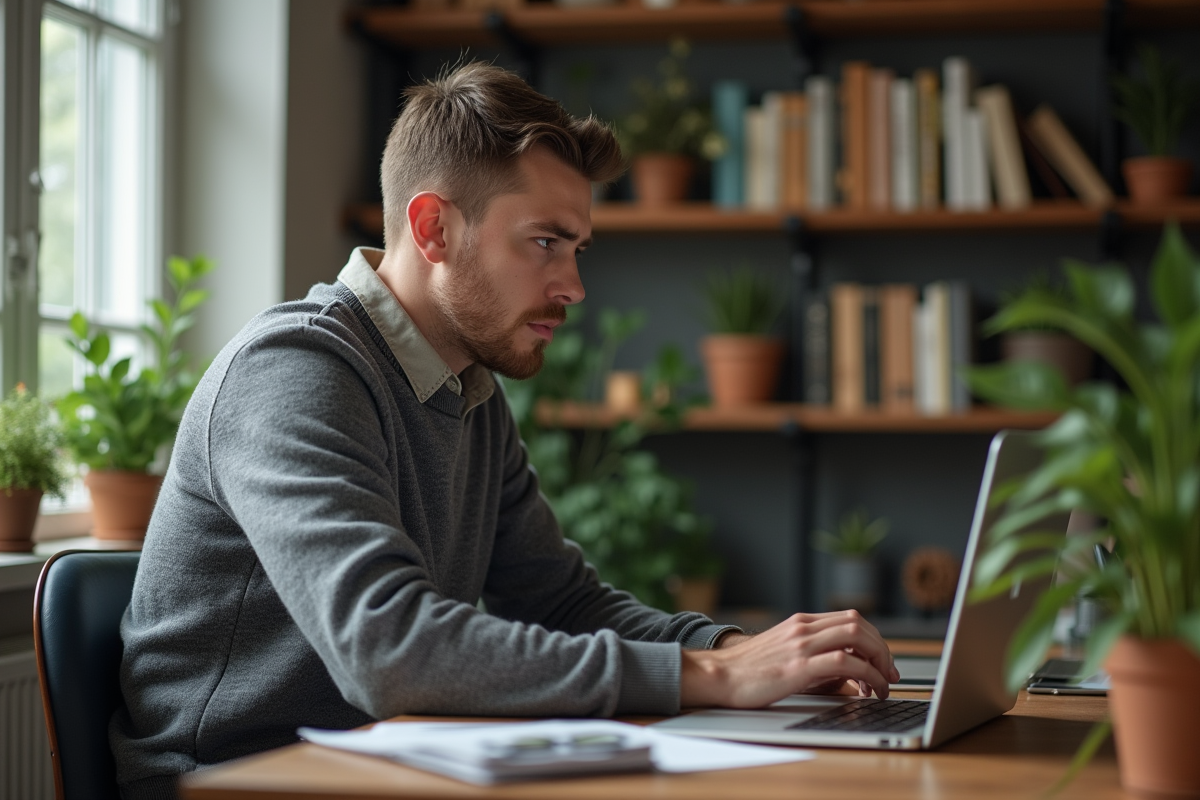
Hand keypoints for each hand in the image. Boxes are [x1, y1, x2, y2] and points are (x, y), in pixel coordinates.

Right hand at [680, 610, 898, 708]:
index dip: (875, 639)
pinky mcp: (798, 665)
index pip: (850, 619)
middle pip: (859, 624)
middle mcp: (803, 628)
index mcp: (800, 623)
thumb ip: (813, 657)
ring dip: (879, 661)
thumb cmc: (748, 671)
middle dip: (883, 649)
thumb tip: (847, 675)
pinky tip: (868, 690)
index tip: (882, 662)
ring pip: (857, 636)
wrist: (719, 676)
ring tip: (883, 684)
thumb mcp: (785, 654)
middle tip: (889, 674)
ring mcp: (801, 644)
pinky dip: (866, 674)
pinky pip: (845, 662)